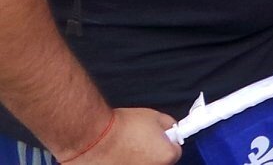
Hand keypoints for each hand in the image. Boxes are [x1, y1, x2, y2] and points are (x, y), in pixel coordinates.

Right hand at [61, 108, 179, 164]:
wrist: (92, 136)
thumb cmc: (119, 127)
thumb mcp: (153, 116)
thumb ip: (168, 125)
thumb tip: (170, 128)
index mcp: (166, 156)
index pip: (175, 150)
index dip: (166, 141)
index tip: (160, 138)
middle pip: (158, 161)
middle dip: (151, 152)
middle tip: (139, 142)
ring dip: (136, 160)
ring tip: (124, 148)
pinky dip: (122, 162)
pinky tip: (114, 155)